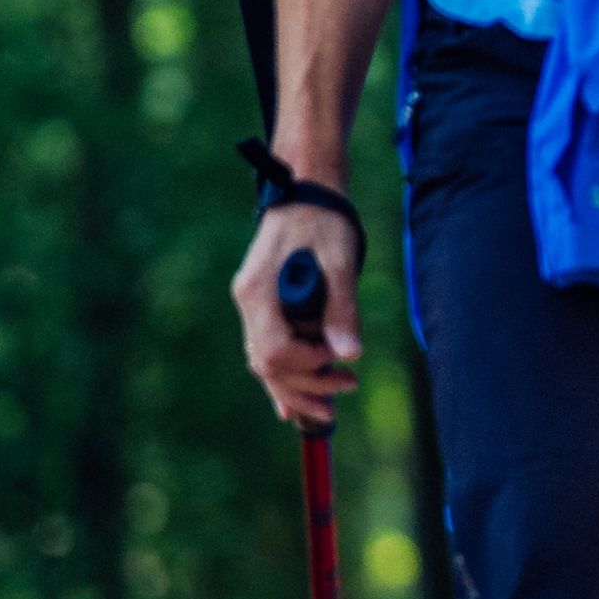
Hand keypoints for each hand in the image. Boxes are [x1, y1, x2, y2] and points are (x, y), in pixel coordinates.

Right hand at [234, 201, 362, 429]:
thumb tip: (350, 355)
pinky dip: (285, 376)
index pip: (272, 350)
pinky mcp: (264, 305)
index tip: (337, 358)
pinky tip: (297, 404)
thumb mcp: (339, 261)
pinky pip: (269, 350)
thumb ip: (343, 308)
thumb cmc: (323, 220)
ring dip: (297, 386)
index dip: (306, 364)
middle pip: (267, 364)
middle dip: (305, 386)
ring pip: (266, 363)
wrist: (307, 191)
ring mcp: (253, 305)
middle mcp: (249, 302)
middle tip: (347, 390)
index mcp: (258, 291)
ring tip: (329, 407)